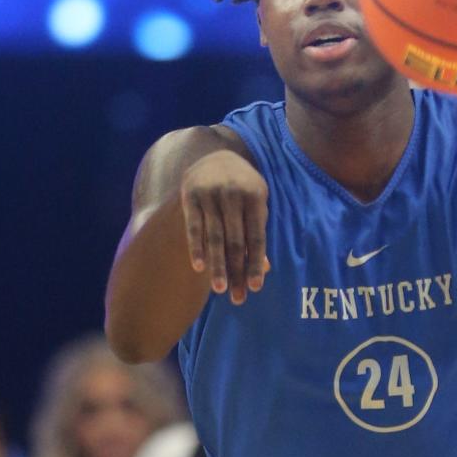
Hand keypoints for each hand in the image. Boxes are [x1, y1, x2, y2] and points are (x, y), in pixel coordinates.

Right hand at [180, 150, 269, 304]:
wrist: (216, 157)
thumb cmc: (243, 189)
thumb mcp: (256, 204)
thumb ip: (257, 232)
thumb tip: (265, 268)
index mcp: (255, 197)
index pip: (256, 237)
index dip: (256, 263)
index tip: (255, 288)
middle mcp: (233, 195)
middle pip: (235, 242)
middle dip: (236, 272)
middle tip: (237, 298)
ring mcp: (210, 195)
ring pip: (214, 238)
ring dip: (217, 266)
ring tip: (220, 290)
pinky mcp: (191, 196)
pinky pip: (193, 227)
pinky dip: (196, 248)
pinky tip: (199, 268)